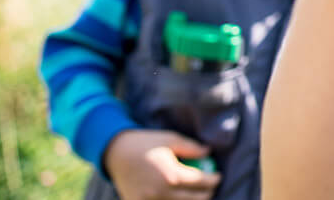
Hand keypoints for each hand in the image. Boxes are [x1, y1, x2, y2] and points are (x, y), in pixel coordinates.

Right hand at [103, 129, 220, 199]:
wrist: (115, 153)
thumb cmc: (146, 143)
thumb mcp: (171, 139)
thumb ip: (192, 147)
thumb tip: (209, 152)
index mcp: (172, 176)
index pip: (202, 183)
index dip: (214, 180)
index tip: (218, 176)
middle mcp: (162, 193)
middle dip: (207, 193)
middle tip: (210, 186)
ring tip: (196, 193)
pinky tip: (178, 196)